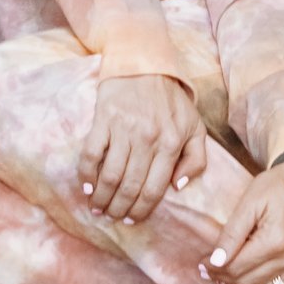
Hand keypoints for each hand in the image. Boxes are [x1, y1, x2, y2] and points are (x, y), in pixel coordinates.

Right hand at [76, 75, 206, 223]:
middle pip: (130, 187)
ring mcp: (125, 129)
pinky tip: (86, 187)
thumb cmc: (171, 99)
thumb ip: (196, 159)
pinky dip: (87, 175)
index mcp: (172, 143)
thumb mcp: (195, 126)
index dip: (142, 211)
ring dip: (102, 198)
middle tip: (112, 217)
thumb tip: (178, 187)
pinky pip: (92, 154)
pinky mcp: (104, 120)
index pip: (154, 189)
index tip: (132, 220)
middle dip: (119, 209)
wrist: (145, 63)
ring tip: (97, 208)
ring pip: (110, 175)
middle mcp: (148, 138)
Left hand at [209, 165, 283, 283]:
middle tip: (213, 270)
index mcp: (276, 239)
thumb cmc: (276, 187)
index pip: (236, 267)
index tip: (204, 264)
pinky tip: (259, 281)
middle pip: (249, 283)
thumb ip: (232, 233)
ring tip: (232, 275)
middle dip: (226, 279)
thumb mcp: (249, 202)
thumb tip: (216, 261)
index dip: (215, 268)